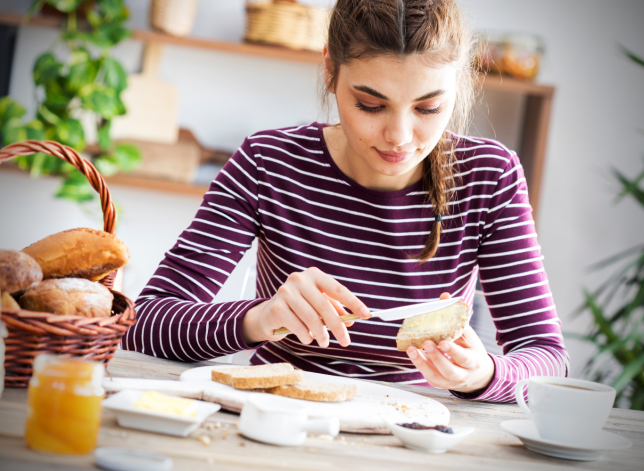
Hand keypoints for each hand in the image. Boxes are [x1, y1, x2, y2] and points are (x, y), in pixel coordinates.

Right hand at [242, 267, 370, 346]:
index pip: (337, 289)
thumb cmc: (299, 308)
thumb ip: (334, 310)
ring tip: (324, 342)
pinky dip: (306, 336)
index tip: (366, 315)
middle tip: (345, 341)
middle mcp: (299, 279)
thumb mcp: (318, 306)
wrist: (269, 315)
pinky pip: (297, 326)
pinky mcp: (276, 307)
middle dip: (337, 326)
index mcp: (314, 275)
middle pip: (324, 305)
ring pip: (311, 318)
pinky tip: (307, 338)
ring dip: (321, 334)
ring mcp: (286, 291)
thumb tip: (350, 321)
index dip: (353, 302)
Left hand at [406, 293, 494, 393]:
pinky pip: (429, 376)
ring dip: (422, 363)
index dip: (453, 351)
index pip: (464, 358)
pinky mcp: (439, 383)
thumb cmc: (472, 351)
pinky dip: (420, 365)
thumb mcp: (470, 336)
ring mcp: (450, 382)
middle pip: (449, 370)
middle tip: (426, 343)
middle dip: (436, 357)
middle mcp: (463, 375)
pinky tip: (413, 353)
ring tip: (412, 350)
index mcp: (474, 361)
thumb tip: (444, 296)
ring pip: (436, 376)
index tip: (443, 342)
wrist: (479, 377)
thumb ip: (457, 319)